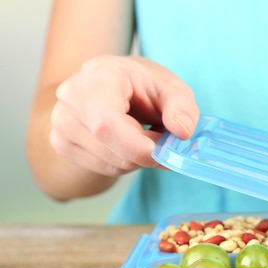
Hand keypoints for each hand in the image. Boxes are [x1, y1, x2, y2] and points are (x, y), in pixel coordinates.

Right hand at [49, 55, 199, 176]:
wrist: (115, 86)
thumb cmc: (145, 87)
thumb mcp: (173, 90)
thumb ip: (183, 109)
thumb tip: (182, 132)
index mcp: (99, 76)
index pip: (106, 123)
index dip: (138, 147)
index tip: (165, 152)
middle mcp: (71, 96)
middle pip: (111, 148)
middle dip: (146, 153)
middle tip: (163, 140)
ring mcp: (61, 121)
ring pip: (111, 163)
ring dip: (137, 160)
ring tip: (143, 136)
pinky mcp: (61, 142)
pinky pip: (103, 168)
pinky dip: (124, 163)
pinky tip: (126, 143)